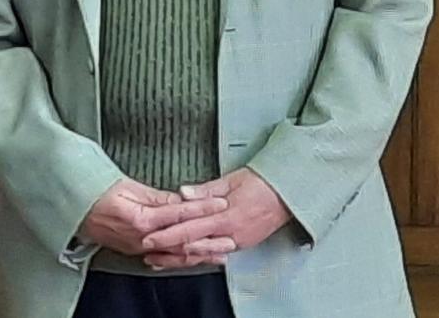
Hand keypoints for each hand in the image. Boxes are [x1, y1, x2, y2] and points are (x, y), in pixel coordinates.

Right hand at [79, 177, 232, 262]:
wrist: (72, 209)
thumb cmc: (94, 193)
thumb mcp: (126, 186)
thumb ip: (155, 196)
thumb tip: (179, 199)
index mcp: (141, 219)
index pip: (179, 213)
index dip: (202, 207)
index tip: (221, 203)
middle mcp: (143, 238)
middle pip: (183, 240)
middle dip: (210, 239)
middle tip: (232, 237)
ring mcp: (140, 248)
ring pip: (177, 254)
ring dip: (202, 253)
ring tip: (222, 253)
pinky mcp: (137, 251)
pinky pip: (166, 258)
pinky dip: (184, 259)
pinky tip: (195, 258)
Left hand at [140, 168, 291, 269]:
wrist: (289, 194)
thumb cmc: (260, 182)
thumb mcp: (231, 180)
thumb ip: (205, 190)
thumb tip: (182, 193)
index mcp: (226, 216)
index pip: (190, 228)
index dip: (168, 234)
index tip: (150, 237)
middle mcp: (232, 234)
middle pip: (194, 245)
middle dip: (169, 250)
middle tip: (148, 251)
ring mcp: (239, 241)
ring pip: (204, 253)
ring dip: (182, 257)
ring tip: (161, 258)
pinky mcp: (243, 243)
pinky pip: (218, 253)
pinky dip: (200, 255)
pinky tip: (188, 256)